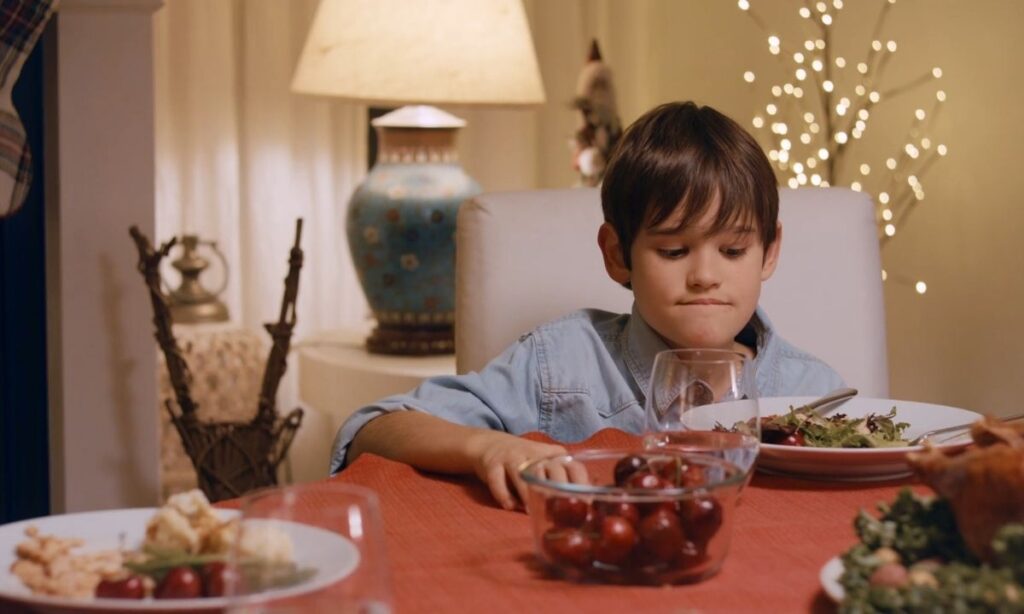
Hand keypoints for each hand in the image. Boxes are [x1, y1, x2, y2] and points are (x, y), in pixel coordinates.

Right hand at [464, 431, 587, 510]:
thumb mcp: (545, 463)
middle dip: (557, 489)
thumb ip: (562, 478)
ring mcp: (512, 457)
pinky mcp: (493, 464)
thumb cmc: (524, 460)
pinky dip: (503, 494)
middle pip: (551, 469)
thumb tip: (585, 504)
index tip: (586, 505)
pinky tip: (509, 506)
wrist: (489, 445)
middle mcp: (534, 453)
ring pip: (523, 474)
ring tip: (532, 511)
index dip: (581, 485)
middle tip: (560, 511)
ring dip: (528, 494)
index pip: (573, 466)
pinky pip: (497, 479)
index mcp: (552, 455)